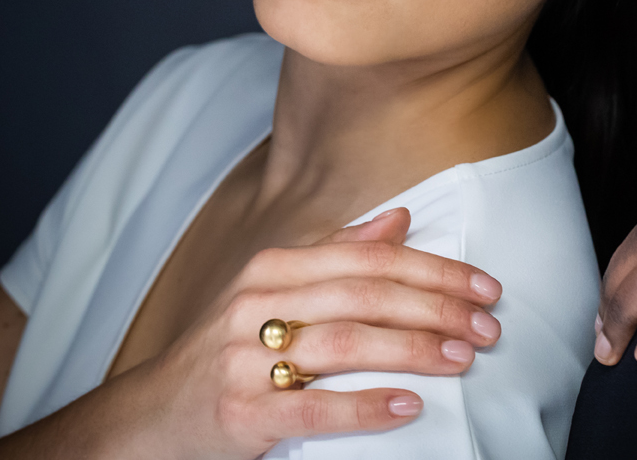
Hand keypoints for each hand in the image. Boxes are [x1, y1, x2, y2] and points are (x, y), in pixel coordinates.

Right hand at [102, 207, 503, 459]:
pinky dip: (367, 406)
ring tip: (462, 357)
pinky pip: (314, 408)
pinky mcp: (241, 414)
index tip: (484, 285)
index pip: (368, 258)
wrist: (149, 418)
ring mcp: (245, 360)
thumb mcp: (272, 292)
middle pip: (365, 296)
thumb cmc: (226, 352)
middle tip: (487, 325)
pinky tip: (409, 406)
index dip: (433, 268)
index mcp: (272, 269)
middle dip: (437, 308)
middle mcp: (257, 306)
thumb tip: (399, 218)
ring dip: (414, 350)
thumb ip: (335, 254)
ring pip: (346, 345)